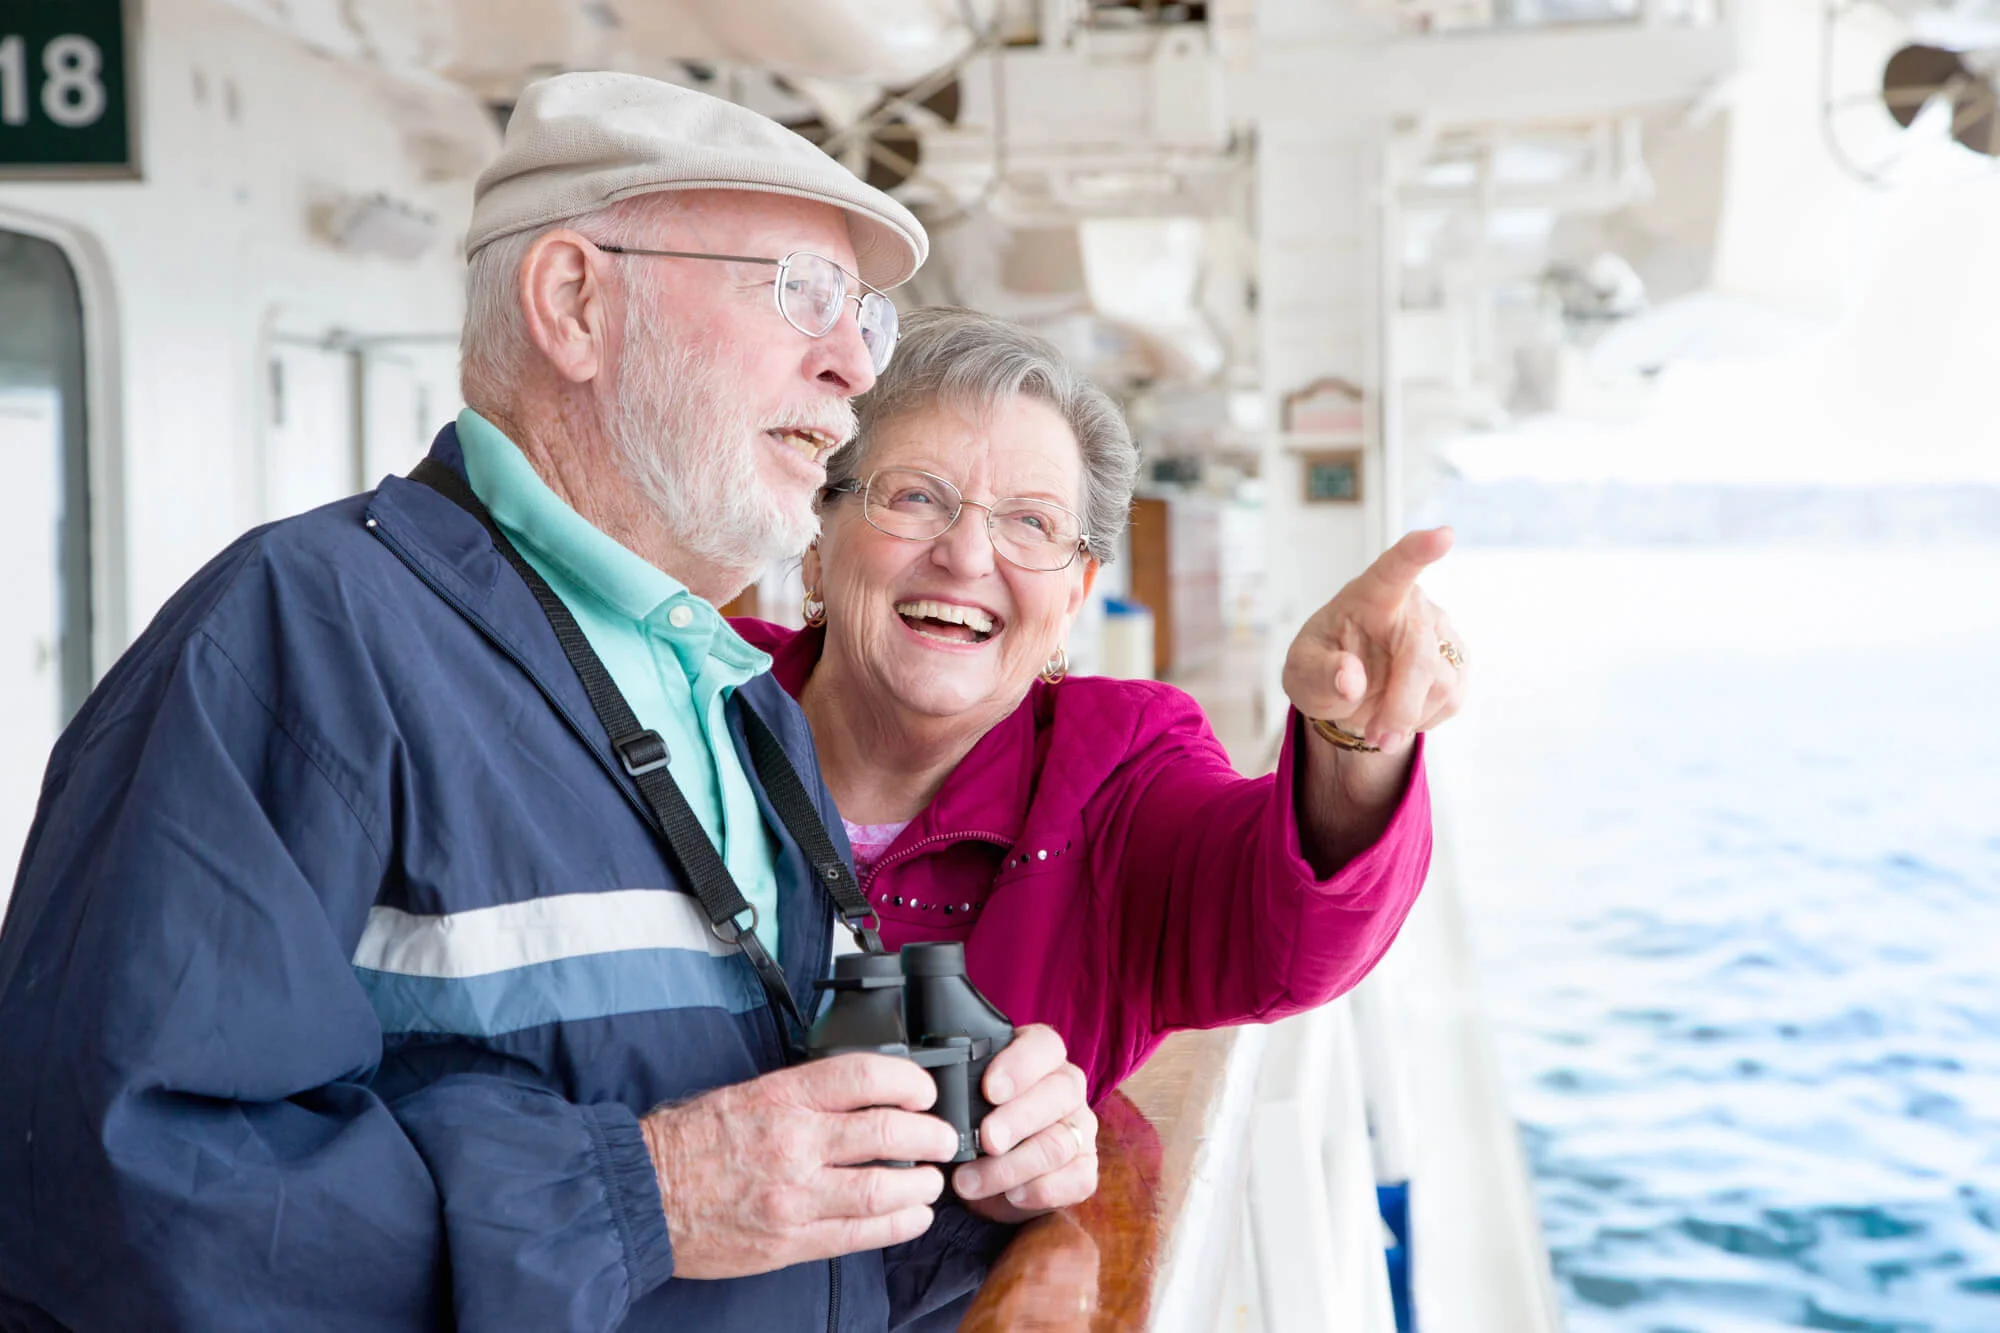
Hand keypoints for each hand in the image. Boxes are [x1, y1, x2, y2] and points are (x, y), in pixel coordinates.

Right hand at [639, 1054, 960, 1278]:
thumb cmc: (691, 1141)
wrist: (642, 1195)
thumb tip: (865, 1094)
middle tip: (943, 1139)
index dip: (909, 1082)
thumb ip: (805, 1094)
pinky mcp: (790, 1241)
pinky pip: (858, 1236)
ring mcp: (794, 1197)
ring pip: (880, 1190)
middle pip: (887, 1135)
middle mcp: (793, 1144)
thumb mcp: (748, 1093)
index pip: (864, 1077)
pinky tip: (912, 1216)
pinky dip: (895, 1225)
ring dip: (920, 1185)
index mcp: (782, 1097)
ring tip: (932, 1181)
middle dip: (929, 1137)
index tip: (925, 1091)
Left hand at [953, 1024, 1096, 1223]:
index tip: (990, 1090)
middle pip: (1059, 1092)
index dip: (1020, 1065)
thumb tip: (939, 1091)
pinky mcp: (1084, 1166)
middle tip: (986, 1140)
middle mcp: (1067, 1086)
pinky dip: (1042, 1190)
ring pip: (1060, 1142)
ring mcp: (1080, 1127)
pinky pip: (1078, 1178)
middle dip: (1018, 1119)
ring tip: (971, 1181)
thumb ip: (958, 1087)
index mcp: (1040, 1056)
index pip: (1044, 1046)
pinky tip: (1012, 1195)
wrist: (986, 1172)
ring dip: (1013, 1166)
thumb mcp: (963, 1097)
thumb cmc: (973, 1121)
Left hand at [1282, 526, 1466, 753]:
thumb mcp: (1301, 674)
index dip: (1418, 552)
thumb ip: (1319, 674)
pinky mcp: (1459, 662)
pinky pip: (1452, 699)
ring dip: (1407, 717)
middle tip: (1376, 736)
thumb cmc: (1321, 668)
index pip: (1395, 568)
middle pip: (1420, 655)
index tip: (1443, 535)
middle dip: (1399, 705)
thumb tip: (1350, 679)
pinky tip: (1400, 713)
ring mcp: (1442, 632)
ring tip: (1377, 726)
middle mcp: (1412, 605)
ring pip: (1442, 683)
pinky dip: (1422, 720)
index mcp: (1369, 593)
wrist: (1348, 693)